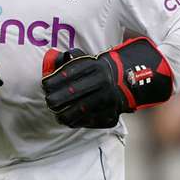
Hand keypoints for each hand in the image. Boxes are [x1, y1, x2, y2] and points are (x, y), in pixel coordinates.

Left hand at [42, 37, 172, 128]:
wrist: (133, 79)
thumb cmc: (103, 69)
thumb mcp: (88, 59)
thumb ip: (68, 59)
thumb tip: (50, 57)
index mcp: (94, 66)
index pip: (65, 75)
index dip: (50, 83)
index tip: (46, 86)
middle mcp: (101, 81)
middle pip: (69, 95)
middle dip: (54, 101)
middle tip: (50, 102)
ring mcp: (108, 98)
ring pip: (78, 111)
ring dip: (64, 115)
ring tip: (59, 115)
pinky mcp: (112, 111)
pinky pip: (90, 121)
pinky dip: (79, 122)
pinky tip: (72, 120)